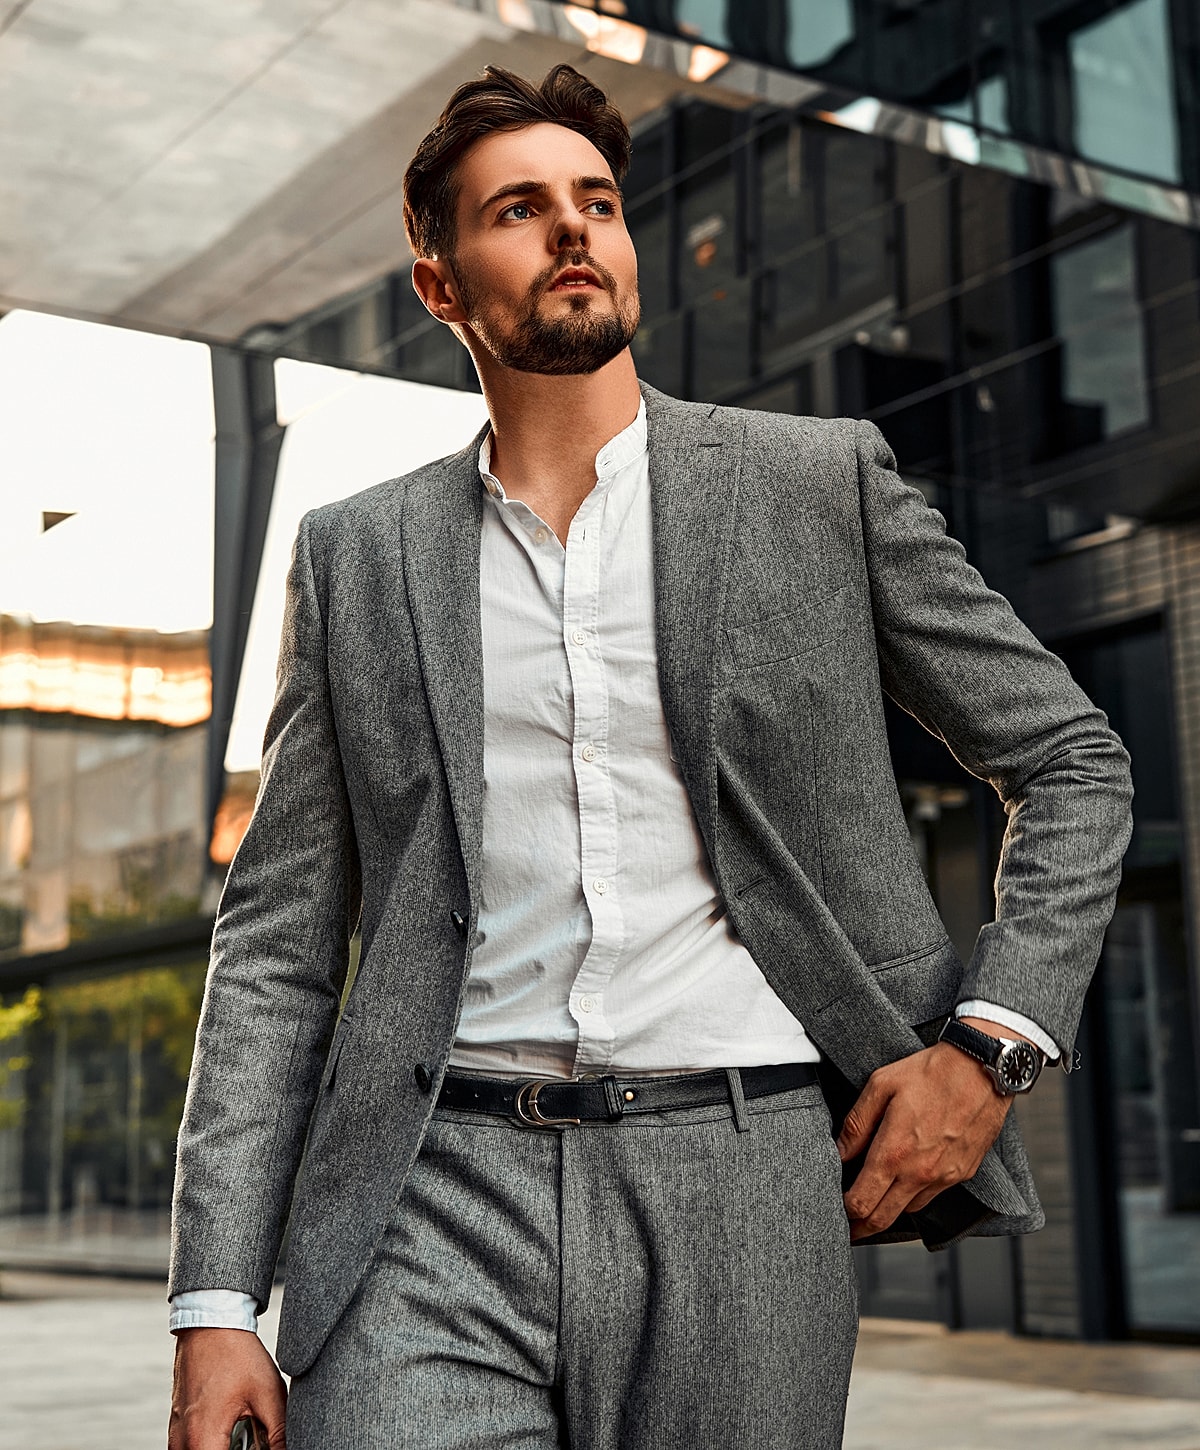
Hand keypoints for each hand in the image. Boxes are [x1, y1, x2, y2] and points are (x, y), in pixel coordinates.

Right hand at [169, 1327, 286, 1449]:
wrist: (211, 1323)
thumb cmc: (236, 1353)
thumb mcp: (268, 1393)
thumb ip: (279, 1433)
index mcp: (203, 1439)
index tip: (262, 1446)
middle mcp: (182, 1441)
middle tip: (254, 1435)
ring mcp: (176, 1433)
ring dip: (223, 1448)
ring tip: (246, 1431)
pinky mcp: (177, 1424)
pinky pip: (192, 1447)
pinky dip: (213, 1444)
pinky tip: (234, 1428)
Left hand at [836, 1017, 1024, 1240]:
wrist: (982, 1069)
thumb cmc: (931, 1072)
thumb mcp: (881, 1085)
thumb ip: (857, 1124)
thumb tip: (839, 1152)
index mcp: (894, 1152)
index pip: (861, 1202)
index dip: (843, 1213)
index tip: (833, 1211)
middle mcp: (920, 1173)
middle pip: (882, 1219)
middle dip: (860, 1228)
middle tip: (846, 1231)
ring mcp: (944, 1177)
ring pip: (908, 1210)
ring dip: (888, 1211)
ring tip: (873, 1201)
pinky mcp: (962, 1173)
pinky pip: (931, 1196)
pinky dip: (913, 1197)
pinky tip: (904, 1183)